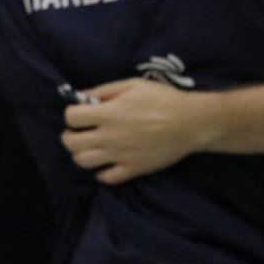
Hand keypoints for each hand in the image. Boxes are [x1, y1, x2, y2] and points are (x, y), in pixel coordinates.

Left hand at [61, 78, 213, 183]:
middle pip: (71, 143)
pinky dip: (101, 173)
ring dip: (81, 154)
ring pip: (84, 162)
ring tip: (90, 147)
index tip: (81, 112)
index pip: (71, 118)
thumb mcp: (132, 85)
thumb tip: (82, 96)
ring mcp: (121, 155)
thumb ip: (104, 90)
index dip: (72, 114)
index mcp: (108, 114)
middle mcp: (109, 136)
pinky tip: (106, 163)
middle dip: (69, 136)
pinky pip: (108, 178)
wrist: (193, 122)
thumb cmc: (163, 99)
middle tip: (78, 132)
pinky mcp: (134, 169)